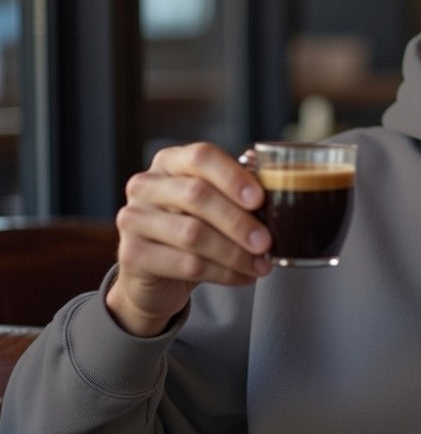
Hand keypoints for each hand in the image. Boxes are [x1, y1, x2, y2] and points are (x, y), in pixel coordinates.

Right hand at [107, 142, 271, 335]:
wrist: (158, 277)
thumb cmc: (195, 229)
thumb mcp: (215, 205)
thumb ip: (239, 192)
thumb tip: (277, 183)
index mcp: (170, 162)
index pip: (201, 156)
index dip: (233, 176)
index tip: (259, 199)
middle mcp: (146, 184)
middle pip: (197, 195)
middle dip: (239, 221)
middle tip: (266, 242)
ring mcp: (133, 218)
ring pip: (193, 234)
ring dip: (234, 253)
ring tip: (260, 265)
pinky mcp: (132, 254)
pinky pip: (187, 264)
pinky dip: (223, 273)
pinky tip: (243, 277)